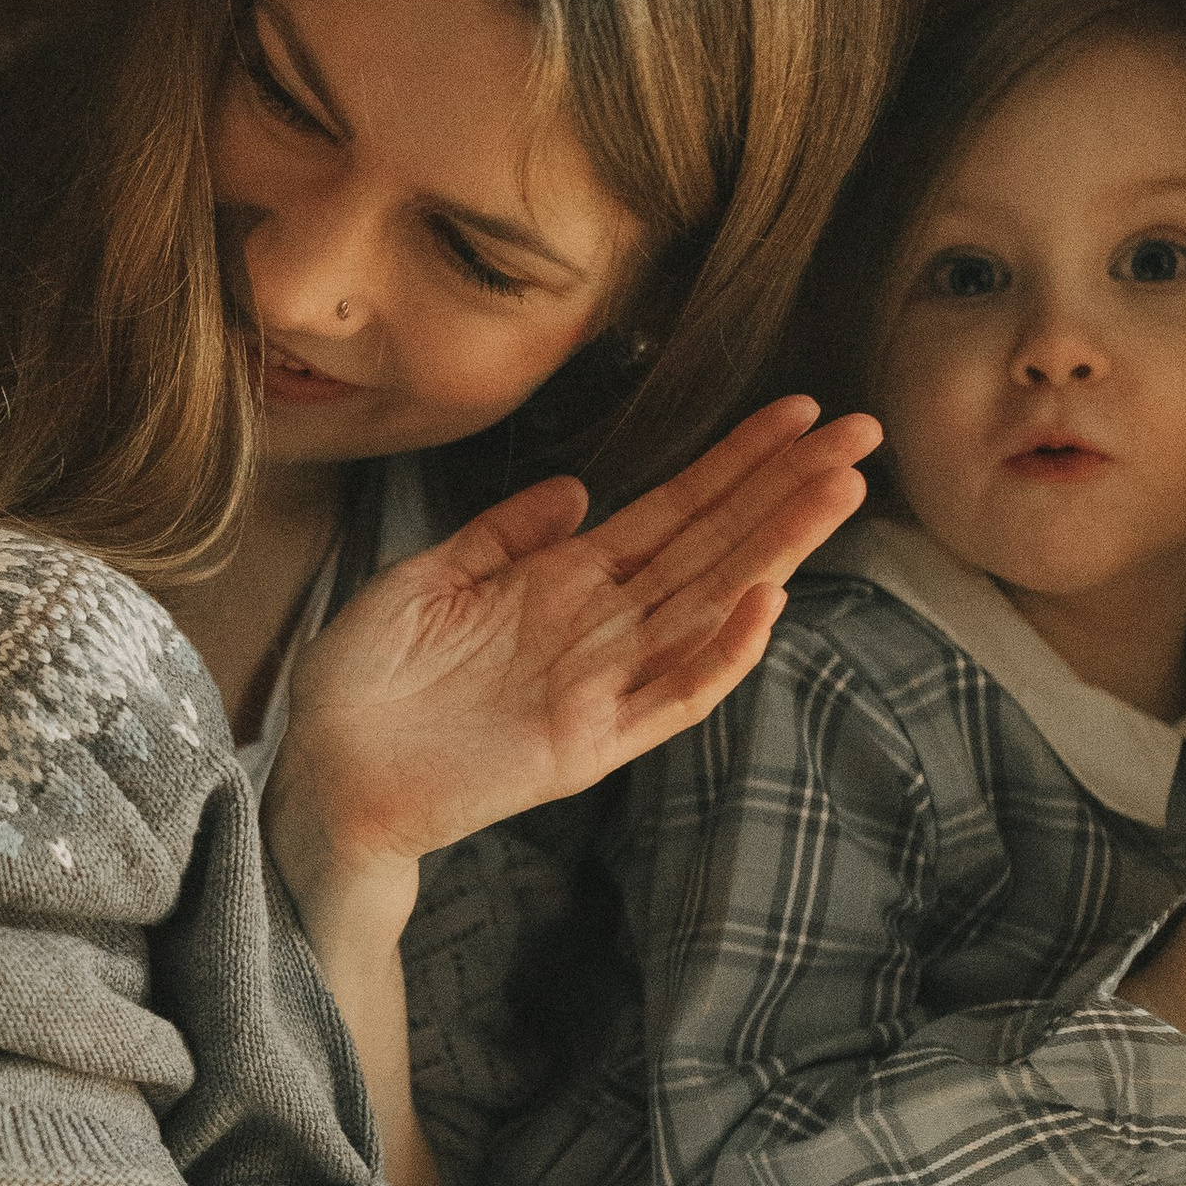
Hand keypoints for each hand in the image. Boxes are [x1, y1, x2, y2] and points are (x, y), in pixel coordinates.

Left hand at [268, 396, 879, 899]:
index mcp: (565, 582)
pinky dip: (718, 654)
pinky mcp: (585, 743)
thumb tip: (578, 487)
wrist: (324, 772)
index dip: (737, 462)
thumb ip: (505, 532)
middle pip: (714, 546)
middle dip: (788, 490)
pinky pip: (668, 698)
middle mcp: (598, 628)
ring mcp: (600, 686)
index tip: (800, 413)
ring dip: (776, 550)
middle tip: (861, 434)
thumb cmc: (364, 682)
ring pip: (710, 607)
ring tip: (838, 491)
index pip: (675, 510)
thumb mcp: (429, 577)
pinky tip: (764, 602)